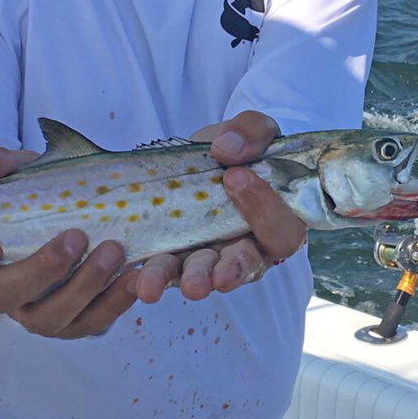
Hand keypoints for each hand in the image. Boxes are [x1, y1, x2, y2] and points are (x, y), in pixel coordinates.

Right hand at [0, 147, 139, 338]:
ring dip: (84, 285)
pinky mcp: (76, 324)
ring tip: (112, 249)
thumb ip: (4, 167)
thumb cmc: (44, 199)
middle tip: (72, 238)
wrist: (90, 217)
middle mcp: (3, 295)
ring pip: (50, 318)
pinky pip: (93, 322)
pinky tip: (134, 275)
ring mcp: (39, 314)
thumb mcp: (26, 175)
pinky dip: (116, 300)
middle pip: (2, 299)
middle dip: (38, 270)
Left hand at [135, 110, 307, 302]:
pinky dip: (150, 274)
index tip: (234, 178)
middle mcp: (245, 248)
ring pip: (202, 276)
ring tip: (157, 287)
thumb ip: (251, 131)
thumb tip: (227, 149)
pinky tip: (133, 276)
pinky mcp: (176, 260)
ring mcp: (209, 258)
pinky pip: (165, 272)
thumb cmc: (230, 152)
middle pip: (247, 267)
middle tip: (218, 275)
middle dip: (231, 271)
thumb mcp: (247, 132)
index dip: (267, 212)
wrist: (189, 160)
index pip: (284, 233)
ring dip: (184, 281)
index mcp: (273, 222)